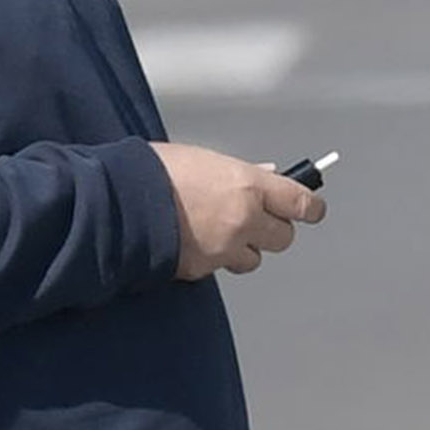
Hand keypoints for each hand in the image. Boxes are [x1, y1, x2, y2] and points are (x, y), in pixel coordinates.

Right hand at [159, 141, 316, 279]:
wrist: (117, 203)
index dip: (310, 209)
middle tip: (256, 219)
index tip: (312, 210)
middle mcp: (245, 220)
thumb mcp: (203, 159)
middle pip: (284, 237)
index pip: (302, 204)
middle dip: (273, 229)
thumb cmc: (154, 172)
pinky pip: (220, 267)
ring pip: (254, 259)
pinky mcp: (204, 270)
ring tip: (216, 231)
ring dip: (244, 249)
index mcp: (249, 186)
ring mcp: (225, 249)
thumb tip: (267, 176)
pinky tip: (191, 240)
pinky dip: (213, 258)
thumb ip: (241, 172)